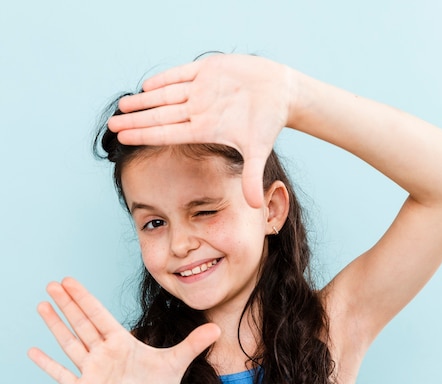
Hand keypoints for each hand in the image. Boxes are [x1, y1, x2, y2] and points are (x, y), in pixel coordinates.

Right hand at [28, 278, 219, 383]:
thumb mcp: (177, 362)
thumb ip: (193, 344)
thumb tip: (218, 328)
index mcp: (121, 342)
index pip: (99, 315)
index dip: (84, 298)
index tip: (69, 281)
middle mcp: (103, 352)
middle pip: (81, 323)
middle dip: (66, 304)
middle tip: (51, 284)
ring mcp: (92, 370)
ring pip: (70, 343)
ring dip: (55, 325)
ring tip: (42, 306)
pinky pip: (63, 375)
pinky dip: (48, 364)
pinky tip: (33, 351)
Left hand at [108, 54, 292, 207]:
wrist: (281, 93)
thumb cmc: (269, 122)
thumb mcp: (259, 150)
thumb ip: (252, 176)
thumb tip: (254, 207)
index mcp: (205, 129)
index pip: (167, 133)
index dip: (144, 135)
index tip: (123, 139)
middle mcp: (198, 110)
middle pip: (160, 116)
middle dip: (135, 120)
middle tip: (111, 125)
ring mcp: (201, 90)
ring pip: (165, 95)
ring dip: (143, 100)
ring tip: (122, 105)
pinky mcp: (208, 70)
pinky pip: (180, 74)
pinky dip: (164, 78)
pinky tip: (146, 85)